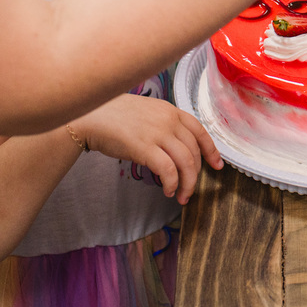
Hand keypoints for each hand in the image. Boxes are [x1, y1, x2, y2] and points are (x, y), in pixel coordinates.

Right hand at [71, 94, 222, 202]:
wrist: (90, 116)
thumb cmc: (114, 116)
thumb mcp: (147, 112)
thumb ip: (163, 125)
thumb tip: (176, 148)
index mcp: (171, 111)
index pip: (200, 131)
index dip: (211, 150)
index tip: (217, 165)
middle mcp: (168, 120)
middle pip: (194, 151)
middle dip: (196, 175)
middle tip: (190, 191)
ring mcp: (157, 132)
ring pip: (186, 162)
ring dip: (187, 183)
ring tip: (181, 196)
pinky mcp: (144, 147)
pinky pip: (168, 170)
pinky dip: (172, 183)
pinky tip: (168, 190)